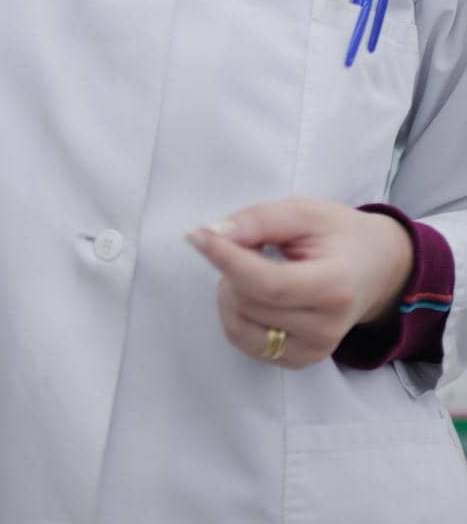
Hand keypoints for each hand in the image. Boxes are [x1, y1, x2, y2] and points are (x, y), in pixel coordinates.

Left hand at [185, 197, 414, 368]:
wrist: (375, 269)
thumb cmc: (338, 235)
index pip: (269, 284)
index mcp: (334, 287)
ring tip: (253, 267)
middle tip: (248, 243)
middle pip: (250, 302)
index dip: (227, 260)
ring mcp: (313, 351)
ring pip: (240, 326)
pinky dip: (237, 313)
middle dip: (231, 267)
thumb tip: (211, 234)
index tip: (198, 235)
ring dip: (231, 291)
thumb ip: (258, 220)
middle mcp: (326, 329)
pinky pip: (245, 341)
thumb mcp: (303, 212)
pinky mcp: (298, 361)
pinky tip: (255, 293)